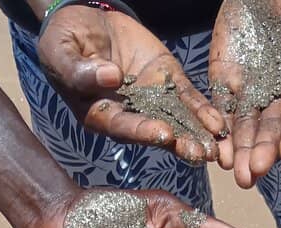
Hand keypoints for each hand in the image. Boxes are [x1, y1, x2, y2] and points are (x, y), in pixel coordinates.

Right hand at [37, 7, 225, 162]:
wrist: (83, 20)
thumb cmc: (64, 41)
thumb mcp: (62, 52)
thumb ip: (80, 70)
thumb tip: (110, 77)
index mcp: (100, 114)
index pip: (123, 126)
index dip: (142, 131)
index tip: (162, 134)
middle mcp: (129, 114)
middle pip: (155, 132)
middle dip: (179, 144)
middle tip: (199, 154)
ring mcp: (151, 100)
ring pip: (176, 121)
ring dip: (196, 136)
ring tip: (214, 150)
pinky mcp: (167, 82)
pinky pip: (187, 99)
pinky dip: (203, 112)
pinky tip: (218, 125)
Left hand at [210, 0, 280, 187]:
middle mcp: (279, 91)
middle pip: (271, 126)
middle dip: (263, 151)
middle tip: (253, 174)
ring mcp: (251, 89)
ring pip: (246, 126)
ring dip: (241, 152)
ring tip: (238, 176)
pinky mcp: (226, 82)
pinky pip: (221, 110)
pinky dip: (219, 132)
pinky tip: (217, 154)